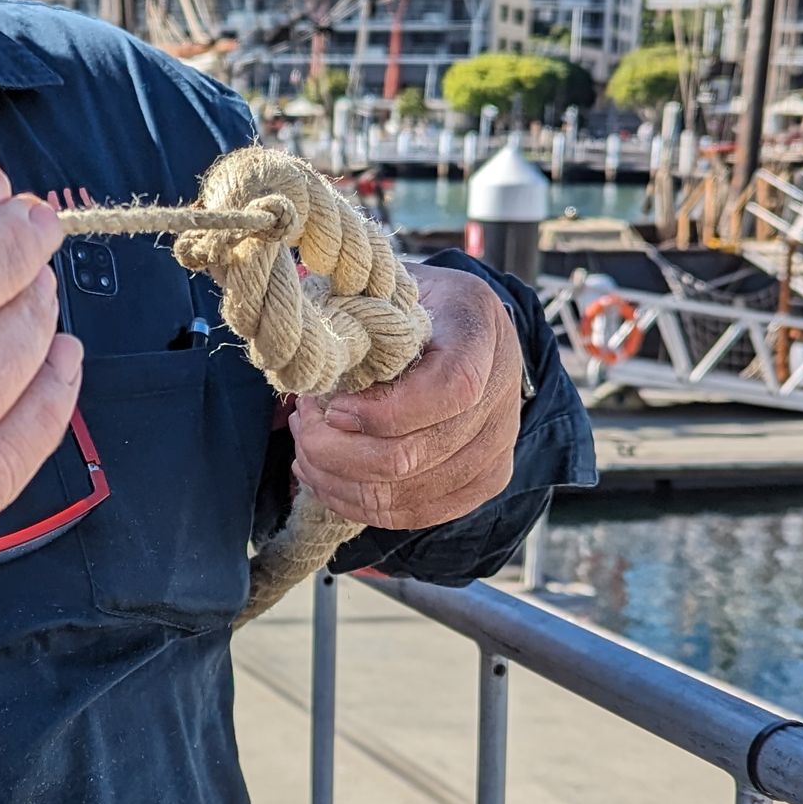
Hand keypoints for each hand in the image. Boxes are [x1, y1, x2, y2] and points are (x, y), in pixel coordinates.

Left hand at [287, 263, 524, 534]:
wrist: (467, 329)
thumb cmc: (413, 306)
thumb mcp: (388, 288)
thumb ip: (358, 317)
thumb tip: (312, 365)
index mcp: (477, 331)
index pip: (448, 390)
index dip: (381, 411)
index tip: (331, 406)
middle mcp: (500, 395)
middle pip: (412, 456)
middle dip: (335, 450)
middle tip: (301, 425)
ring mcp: (497, 448)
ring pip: (403, 495)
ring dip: (337, 478)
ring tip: (307, 449)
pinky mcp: (482, 484)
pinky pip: (412, 515)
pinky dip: (356, 503)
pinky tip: (324, 477)